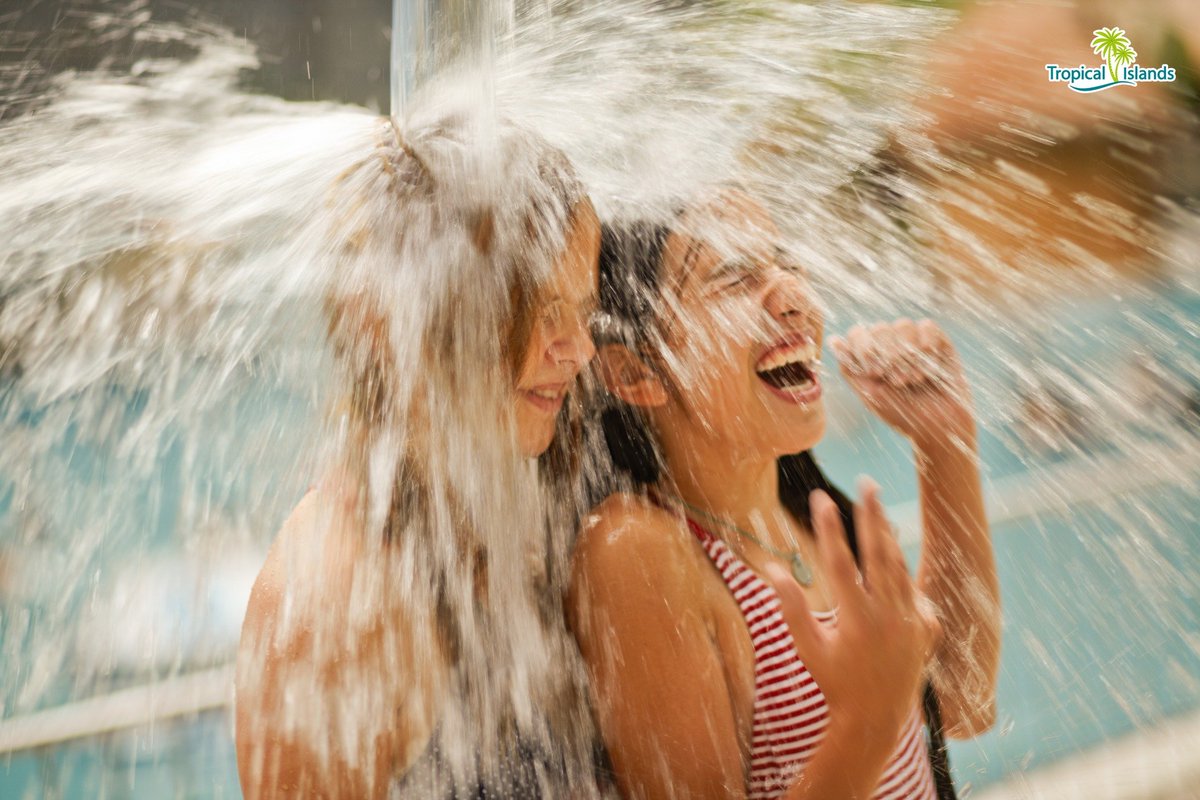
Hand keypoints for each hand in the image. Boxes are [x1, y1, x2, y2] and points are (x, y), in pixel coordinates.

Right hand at [764, 483, 940, 738]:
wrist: (876, 717)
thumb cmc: (834, 682)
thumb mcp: (807, 647)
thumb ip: (790, 606)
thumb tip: (772, 569)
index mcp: (856, 619)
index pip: (839, 561)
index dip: (828, 527)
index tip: (821, 498)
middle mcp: (889, 616)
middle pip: (880, 553)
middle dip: (871, 514)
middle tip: (866, 483)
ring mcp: (912, 621)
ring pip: (900, 567)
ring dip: (888, 536)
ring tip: (878, 508)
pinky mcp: (926, 628)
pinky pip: (914, 591)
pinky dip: (902, 573)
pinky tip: (890, 558)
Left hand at [829, 319, 974, 448]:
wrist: (940, 427)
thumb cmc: (902, 414)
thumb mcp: (870, 394)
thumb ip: (850, 367)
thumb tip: (833, 340)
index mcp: (871, 356)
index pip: (857, 333)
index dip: (863, 348)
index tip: (874, 373)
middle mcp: (891, 345)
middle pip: (880, 328)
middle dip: (887, 355)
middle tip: (897, 382)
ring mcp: (914, 342)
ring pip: (903, 325)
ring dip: (907, 354)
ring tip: (913, 380)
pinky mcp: (939, 342)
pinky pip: (928, 326)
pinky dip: (927, 343)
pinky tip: (929, 364)